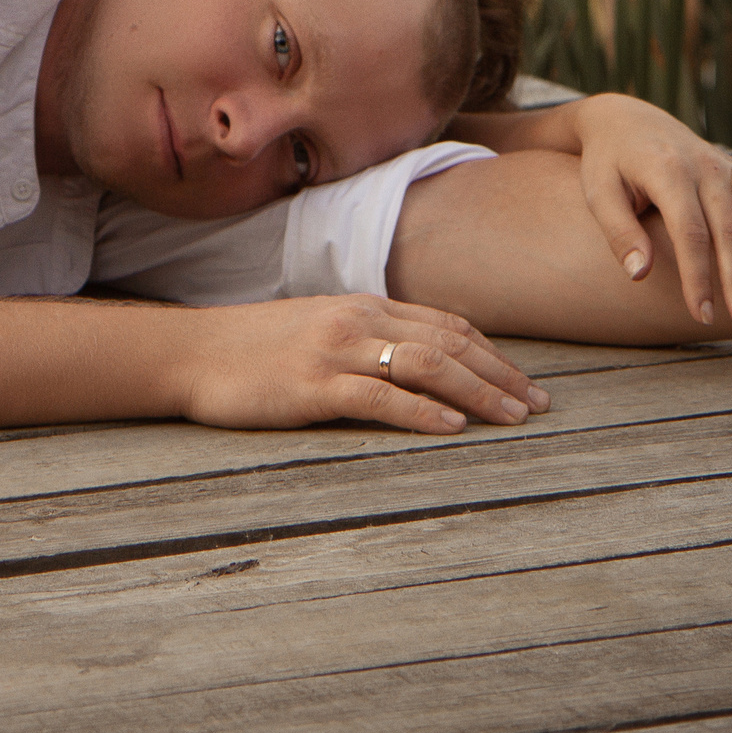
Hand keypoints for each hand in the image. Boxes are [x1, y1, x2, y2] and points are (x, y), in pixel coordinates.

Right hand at [174, 295, 550, 434]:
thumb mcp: (318, 329)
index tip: (525, 383)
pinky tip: (452, 427)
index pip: (445, 325)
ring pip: (424, 365)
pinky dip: (421, 411)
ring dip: (477, 392)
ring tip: (512, 418)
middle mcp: (356, 319)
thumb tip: (417, 366)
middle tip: (539, 407)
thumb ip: (366, 338)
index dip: (492, 354)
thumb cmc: (253, 349)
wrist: (191, 352)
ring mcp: (334, 350)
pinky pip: (378, 396)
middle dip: (500, 375)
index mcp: (362, 305)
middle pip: (447, 343)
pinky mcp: (312, 385)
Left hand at [574, 94, 731, 326]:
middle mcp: (701, 167)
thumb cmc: (607, 162)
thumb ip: (620, 233)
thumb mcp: (599, 193)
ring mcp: (721, 165)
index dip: (698, 277)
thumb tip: (640, 275)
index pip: (689, 234)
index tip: (702, 314)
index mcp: (666, 172)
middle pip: (727, 228)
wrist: (624, 118)